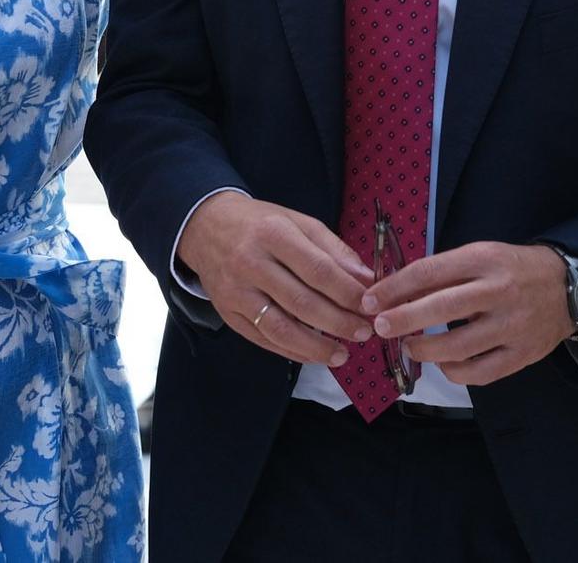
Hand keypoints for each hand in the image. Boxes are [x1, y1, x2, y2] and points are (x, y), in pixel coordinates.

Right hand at [176, 191, 374, 366]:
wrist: (205, 227)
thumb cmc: (260, 223)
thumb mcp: (297, 222)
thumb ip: (333, 250)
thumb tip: (366, 279)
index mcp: (274, 234)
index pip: (318, 270)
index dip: (348, 293)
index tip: (371, 306)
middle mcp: (251, 264)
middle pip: (302, 302)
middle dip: (339, 322)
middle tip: (364, 332)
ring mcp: (237, 292)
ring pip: (281, 328)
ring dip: (316, 346)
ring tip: (343, 354)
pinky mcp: (228, 313)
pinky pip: (264, 339)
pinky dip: (292, 352)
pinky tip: (314, 355)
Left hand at [363, 241, 571, 386]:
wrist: (571, 288)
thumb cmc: (514, 269)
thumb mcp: (481, 256)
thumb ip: (444, 273)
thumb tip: (396, 293)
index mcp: (483, 259)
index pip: (430, 272)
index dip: (395, 288)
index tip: (371, 300)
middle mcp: (498, 291)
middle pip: (441, 307)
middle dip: (403, 319)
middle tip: (380, 327)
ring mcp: (512, 326)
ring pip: (458, 347)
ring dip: (425, 350)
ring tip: (410, 347)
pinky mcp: (522, 355)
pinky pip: (479, 372)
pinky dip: (454, 372)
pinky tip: (444, 364)